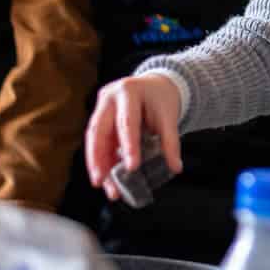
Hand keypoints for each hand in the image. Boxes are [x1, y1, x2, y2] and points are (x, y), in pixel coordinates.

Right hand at [84, 74, 181, 200]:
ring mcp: (101, 107)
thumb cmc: (161, 98)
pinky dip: (101, 159)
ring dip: (96, 163)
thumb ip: (170, 141)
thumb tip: (176, 168)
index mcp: (129, 91)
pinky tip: (105, 176)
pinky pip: (97, 141)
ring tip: (101, 184)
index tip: (132, 167)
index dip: (129, 146)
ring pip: (93, 138)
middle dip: (99, 157)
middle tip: (101, 180)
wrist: (155, 85)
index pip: (127, 122)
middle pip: (99, 130)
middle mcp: (110, 97)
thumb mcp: (168, 116)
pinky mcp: (99, 118)